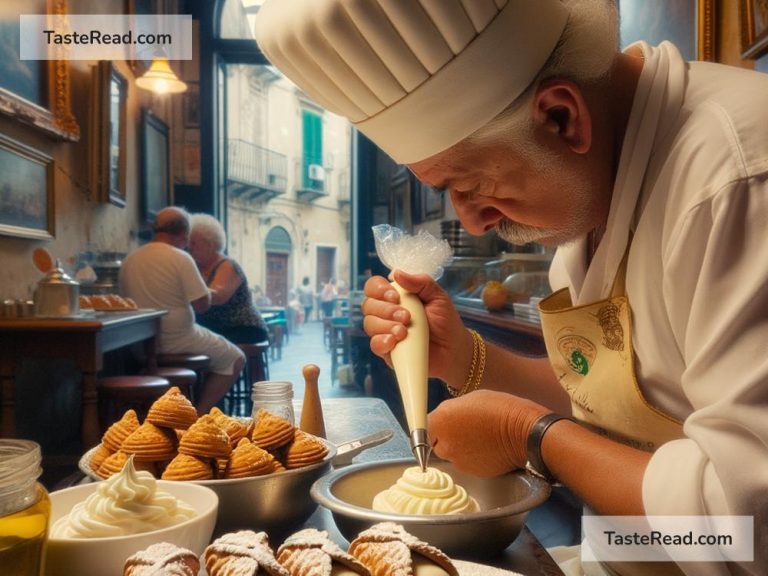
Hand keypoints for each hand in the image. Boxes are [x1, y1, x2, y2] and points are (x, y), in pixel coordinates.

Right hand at [361, 270, 468, 380]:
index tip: (395, 297)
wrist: (453, 349)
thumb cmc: (445, 321)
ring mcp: (384, 331)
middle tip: (407, 317)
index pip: (374, 286)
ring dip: (386, 326)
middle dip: (386, 310)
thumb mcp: (437, 296)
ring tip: (404, 332)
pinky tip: (394, 341)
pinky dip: (382, 341)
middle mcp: (386, 312)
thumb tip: (396, 273)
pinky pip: (374, 345)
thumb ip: (420, 282)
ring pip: (369, 324)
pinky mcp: (386, 350)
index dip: (379, 290)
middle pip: (368, 305)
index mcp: (396, 296)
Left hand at [428, 390, 547, 476]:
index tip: (442, 423)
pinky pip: (466, 463)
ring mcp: (458, 460)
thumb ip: (452, 411)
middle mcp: (445, 443)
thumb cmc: (501, 409)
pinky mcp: (471, 472)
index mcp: (441, 420)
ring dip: (459, 448)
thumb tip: (447, 419)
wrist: (525, 433)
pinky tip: (486, 447)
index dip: (435, 424)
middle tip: (464, 429)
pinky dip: (472, 457)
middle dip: (446, 437)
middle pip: (436, 443)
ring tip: (479, 438)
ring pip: (451, 454)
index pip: (424, 425)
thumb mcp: (471, 399)